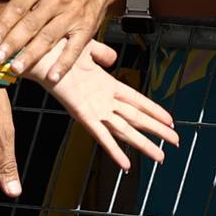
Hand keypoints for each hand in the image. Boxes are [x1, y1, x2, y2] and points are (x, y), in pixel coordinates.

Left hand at [0, 0, 125, 85]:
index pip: (20, 5)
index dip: (5, 23)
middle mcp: (57, 0)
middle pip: (32, 25)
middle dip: (13, 43)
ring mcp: (72, 16)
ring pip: (49, 38)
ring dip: (32, 55)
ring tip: (16, 68)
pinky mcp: (86, 29)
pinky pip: (75, 49)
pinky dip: (64, 64)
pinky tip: (52, 76)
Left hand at [42, 54, 177, 173]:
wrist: (40, 55)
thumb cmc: (60, 51)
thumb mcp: (88, 50)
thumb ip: (102, 54)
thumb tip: (112, 58)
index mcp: (107, 86)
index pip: (137, 101)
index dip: (155, 111)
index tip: (171, 121)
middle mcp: (103, 101)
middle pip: (137, 119)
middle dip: (157, 132)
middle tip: (175, 143)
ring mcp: (95, 110)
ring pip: (126, 131)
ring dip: (144, 144)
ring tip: (161, 157)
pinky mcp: (82, 114)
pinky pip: (102, 135)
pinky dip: (114, 150)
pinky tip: (125, 164)